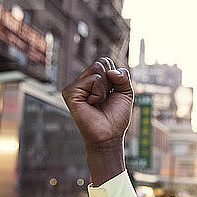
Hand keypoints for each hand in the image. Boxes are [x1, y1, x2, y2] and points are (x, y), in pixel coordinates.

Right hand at [62, 57, 132, 184]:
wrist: (110, 135)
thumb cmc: (116, 117)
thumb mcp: (126, 92)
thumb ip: (123, 76)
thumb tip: (111, 71)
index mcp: (92, 80)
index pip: (105, 61)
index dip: (115, 76)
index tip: (112, 93)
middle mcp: (82, 81)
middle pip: (101, 62)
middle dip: (111, 81)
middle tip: (104, 98)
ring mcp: (75, 87)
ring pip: (97, 69)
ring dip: (105, 88)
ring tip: (98, 102)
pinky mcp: (70, 92)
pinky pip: (92, 80)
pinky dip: (98, 93)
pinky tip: (92, 104)